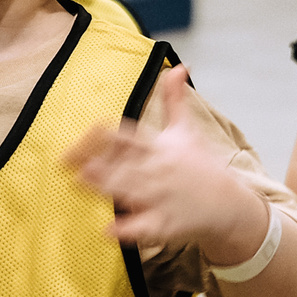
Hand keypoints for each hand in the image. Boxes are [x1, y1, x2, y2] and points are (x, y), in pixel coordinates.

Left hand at [65, 67, 264, 260]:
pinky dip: (126, 230)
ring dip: (104, 187)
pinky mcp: (165, 225)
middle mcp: (159, 171)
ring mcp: (161, 199)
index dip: (108, 133)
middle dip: (98, 162)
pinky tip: (108, 230)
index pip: (131, 136)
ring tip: (80, 181)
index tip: (89, 129)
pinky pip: (143, 228)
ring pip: (128, 192)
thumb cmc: (201, 166)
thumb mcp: (187, 131)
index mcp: (160, 148)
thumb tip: (179, 67)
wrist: (228, 205)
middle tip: (67, 160)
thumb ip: (174, 100)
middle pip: (123, 164)